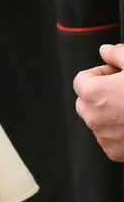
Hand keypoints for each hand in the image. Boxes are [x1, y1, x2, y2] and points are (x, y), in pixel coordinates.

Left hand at [74, 44, 123, 160]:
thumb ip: (117, 54)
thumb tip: (106, 50)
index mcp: (94, 93)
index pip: (81, 79)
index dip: (100, 73)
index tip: (114, 74)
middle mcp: (93, 117)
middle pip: (85, 101)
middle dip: (101, 93)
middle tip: (123, 89)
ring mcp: (102, 136)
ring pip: (96, 119)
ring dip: (108, 111)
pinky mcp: (113, 151)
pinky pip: (108, 137)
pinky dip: (117, 129)